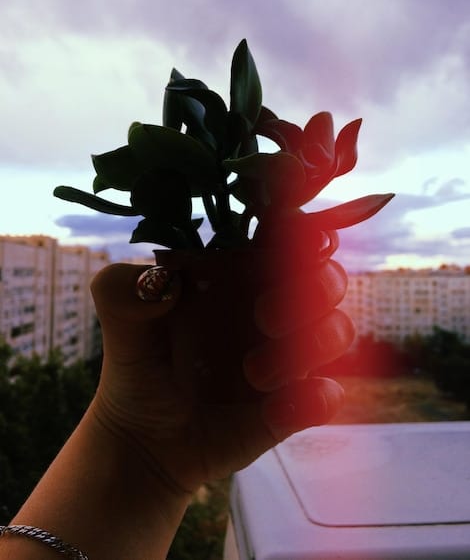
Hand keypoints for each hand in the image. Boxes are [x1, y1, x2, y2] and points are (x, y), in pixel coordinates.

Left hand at [90, 254, 353, 495]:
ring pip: (337, 330)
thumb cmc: (138, 368)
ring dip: (309, 346)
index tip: (303, 239)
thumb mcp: (119, 325)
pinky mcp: (292, 403)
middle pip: (326, 277)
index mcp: (237, 275)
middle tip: (267, 318)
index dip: (303, 229)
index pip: (284, 236)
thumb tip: (164, 281)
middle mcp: (271, 306)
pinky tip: (281, 409)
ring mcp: (286, 355)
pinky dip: (315, 399)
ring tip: (254, 373)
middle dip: (315, 288)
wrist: (144, 441)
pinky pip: (325, 395)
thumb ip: (122, 290)